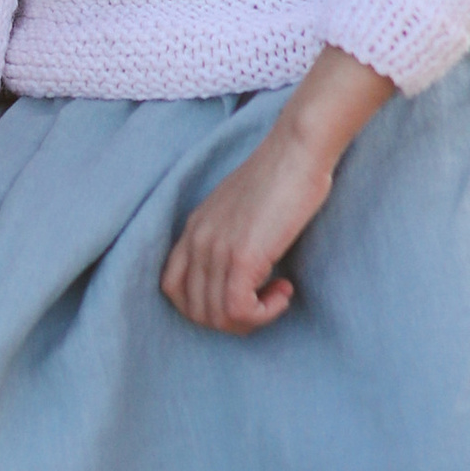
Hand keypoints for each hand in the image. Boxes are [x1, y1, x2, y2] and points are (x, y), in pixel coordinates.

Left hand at [160, 48, 393, 332]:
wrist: (296, 151)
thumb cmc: (281, 176)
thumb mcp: (241, 209)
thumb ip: (231, 236)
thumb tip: (244, 271)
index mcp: (194, 229)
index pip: (173, 288)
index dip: (206, 305)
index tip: (241, 294)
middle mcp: (197, 241)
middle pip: (194, 310)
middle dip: (232, 319)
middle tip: (264, 301)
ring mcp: (216, 249)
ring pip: (216, 316)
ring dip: (252, 318)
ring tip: (278, 293)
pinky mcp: (241, 256)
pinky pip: (238, 310)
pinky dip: (264, 313)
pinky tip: (285, 290)